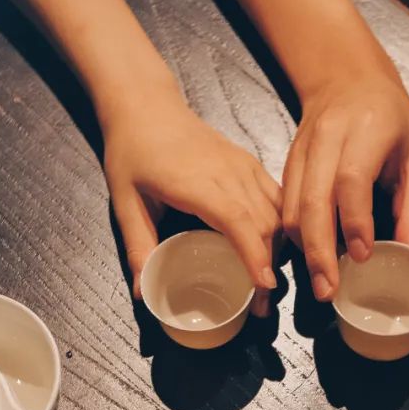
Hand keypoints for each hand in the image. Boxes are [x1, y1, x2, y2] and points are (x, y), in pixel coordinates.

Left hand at [103, 92, 280, 310]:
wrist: (146, 105)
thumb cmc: (133, 151)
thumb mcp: (126, 201)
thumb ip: (138, 246)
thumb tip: (142, 294)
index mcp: (197, 183)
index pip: (238, 221)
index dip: (254, 256)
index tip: (264, 288)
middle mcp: (228, 173)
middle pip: (264, 224)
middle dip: (269, 265)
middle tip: (263, 305)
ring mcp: (243, 166)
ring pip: (276, 213)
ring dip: (278, 248)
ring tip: (269, 280)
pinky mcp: (249, 163)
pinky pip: (277, 197)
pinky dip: (282, 225)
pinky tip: (276, 247)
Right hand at [283, 58, 408, 300]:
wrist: (347, 78)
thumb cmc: (390, 118)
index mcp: (365, 131)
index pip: (352, 180)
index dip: (355, 220)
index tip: (363, 254)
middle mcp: (327, 137)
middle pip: (314, 199)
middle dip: (320, 249)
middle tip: (329, 288)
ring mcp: (303, 149)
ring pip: (293, 204)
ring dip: (304, 248)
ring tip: (321, 281)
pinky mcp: (289, 161)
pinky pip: (285, 202)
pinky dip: (296, 233)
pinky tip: (312, 255)